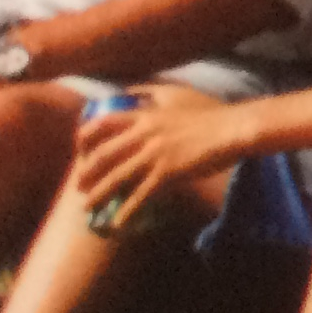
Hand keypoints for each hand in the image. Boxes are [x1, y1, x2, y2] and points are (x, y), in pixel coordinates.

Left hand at [72, 94, 254, 232]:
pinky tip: (118, 222)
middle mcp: (143, 134)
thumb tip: (129, 91)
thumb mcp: (176, 93)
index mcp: (144, 115)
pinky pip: (141, 194)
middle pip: (103, 155)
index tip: (79, 151)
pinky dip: (127, 210)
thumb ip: (150, 91)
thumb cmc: (209, 111)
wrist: (232, 128)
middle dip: (86, 173)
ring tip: (87, 206)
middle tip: (79, 185)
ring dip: (98, 194)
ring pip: (116, 177)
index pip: (102, 124)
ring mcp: (154, 155)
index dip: (84, 138)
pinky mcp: (168, 173)